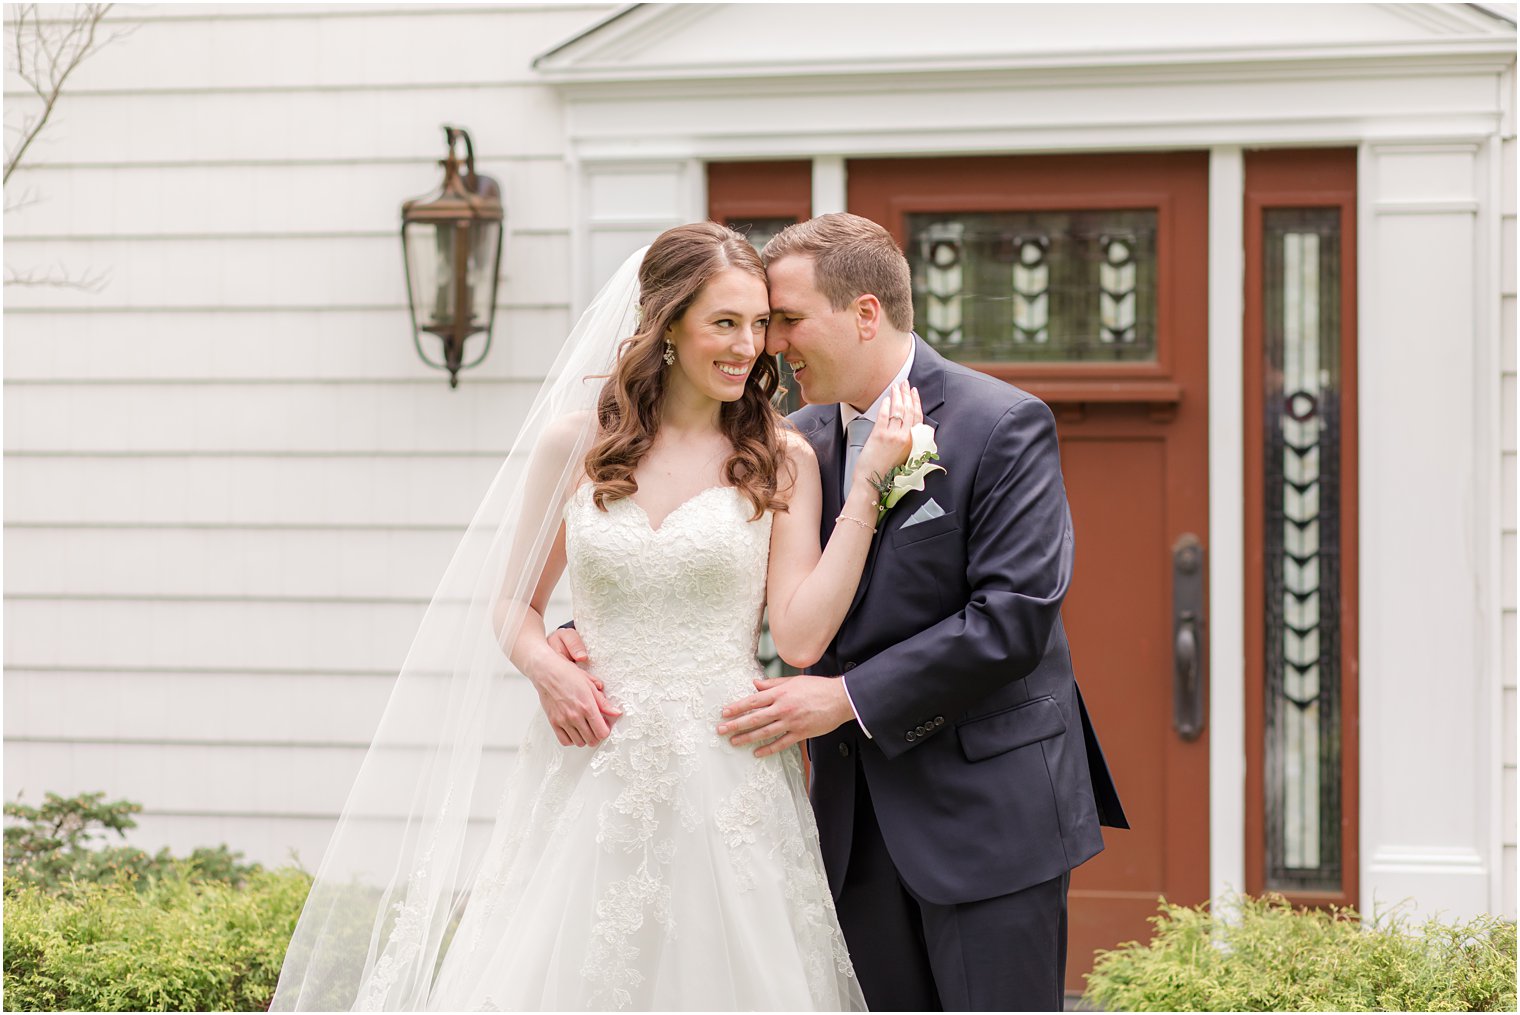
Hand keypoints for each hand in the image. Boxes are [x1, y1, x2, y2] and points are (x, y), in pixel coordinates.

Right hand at [535, 625, 619, 746]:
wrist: (547, 672)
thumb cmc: (568, 675)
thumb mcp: (590, 685)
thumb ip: (604, 703)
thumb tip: (616, 712)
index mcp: (587, 706)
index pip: (602, 732)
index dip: (606, 730)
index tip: (605, 724)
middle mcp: (575, 716)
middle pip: (592, 740)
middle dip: (597, 735)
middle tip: (596, 726)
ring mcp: (563, 720)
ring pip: (580, 742)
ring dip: (585, 738)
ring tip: (585, 727)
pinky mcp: (554, 722)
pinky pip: (565, 741)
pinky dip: (572, 739)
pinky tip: (574, 730)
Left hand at [717, 675, 852, 757]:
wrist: (840, 699)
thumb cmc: (817, 687)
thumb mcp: (793, 681)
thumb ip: (773, 684)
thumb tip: (755, 684)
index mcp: (781, 693)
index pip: (753, 701)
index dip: (737, 707)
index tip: (724, 712)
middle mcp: (783, 708)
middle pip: (754, 718)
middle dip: (736, 724)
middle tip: (721, 730)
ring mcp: (792, 722)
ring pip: (764, 732)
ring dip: (747, 738)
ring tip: (734, 742)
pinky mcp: (801, 733)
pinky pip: (781, 743)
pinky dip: (768, 749)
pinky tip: (757, 753)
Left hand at [853, 381, 923, 492]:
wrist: (872, 481)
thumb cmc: (886, 471)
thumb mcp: (903, 456)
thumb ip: (907, 441)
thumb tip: (906, 426)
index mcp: (913, 443)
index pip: (918, 417)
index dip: (916, 402)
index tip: (914, 393)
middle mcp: (905, 438)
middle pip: (909, 410)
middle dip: (907, 394)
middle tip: (905, 384)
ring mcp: (893, 436)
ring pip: (898, 410)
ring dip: (897, 396)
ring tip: (895, 387)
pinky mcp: (879, 435)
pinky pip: (884, 415)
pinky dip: (885, 405)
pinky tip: (886, 399)